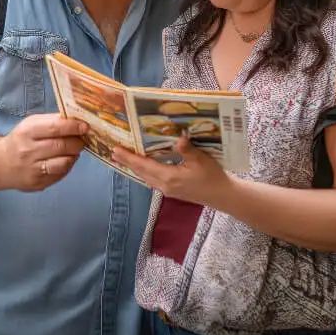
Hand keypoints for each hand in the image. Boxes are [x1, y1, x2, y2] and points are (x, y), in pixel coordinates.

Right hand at [0, 114, 88, 191]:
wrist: (0, 164)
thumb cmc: (21, 140)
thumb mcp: (31, 125)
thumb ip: (52, 121)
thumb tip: (76, 119)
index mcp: (27, 131)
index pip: (54, 127)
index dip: (73, 127)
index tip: (85, 127)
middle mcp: (28, 151)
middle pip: (61, 146)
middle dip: (77, 142)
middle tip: (82, 140)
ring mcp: (32, 169)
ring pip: (63, 163)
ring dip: (74, 155)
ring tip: (74, 151)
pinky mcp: (37, 183)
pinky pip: (60, 174)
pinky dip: (67, 166)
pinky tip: (65, 160)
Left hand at [112, 135, 233, 206]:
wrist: (221, 196)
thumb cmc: (213, 176)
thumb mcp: (202, 160)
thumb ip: (188, 150)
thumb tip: (179, 138)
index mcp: (169, 177)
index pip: (144, 165)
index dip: (129, 157)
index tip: (116, 150)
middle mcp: (164, 185)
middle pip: (140, 172)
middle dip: (127, 161)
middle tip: (114, 151)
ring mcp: (167, 190)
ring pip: (145, 177)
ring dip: (134, 167)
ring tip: (124, 158)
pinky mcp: (171, 191)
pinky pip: (151, 180)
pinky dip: (143, 171)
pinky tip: (142, 167)